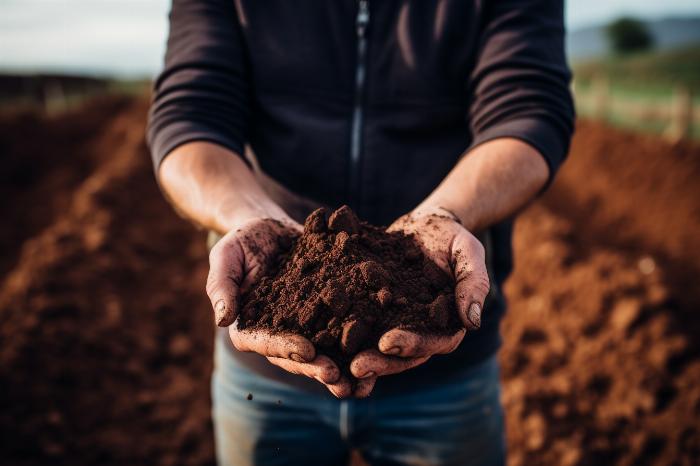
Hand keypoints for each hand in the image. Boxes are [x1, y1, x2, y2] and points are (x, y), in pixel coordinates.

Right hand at [206, 216, 353, 397]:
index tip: (306, 351)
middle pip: (296, 356)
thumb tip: (222, 320)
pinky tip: (377, 348)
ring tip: (359, 378)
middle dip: (316, 367)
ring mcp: (303, 328)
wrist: (271, 228)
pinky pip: (342, 329)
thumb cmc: (241, 242)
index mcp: (250, 328)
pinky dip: (358, 341)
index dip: (285, 348)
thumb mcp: (225, 257)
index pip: (264, 342)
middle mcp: (278, 334)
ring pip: (322, 351)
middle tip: (336, 376)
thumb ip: (222, 287)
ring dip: (340, 366)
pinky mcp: (326, 315)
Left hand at [349, 206, 489, 389]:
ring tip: (338, 359)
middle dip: (380, 361)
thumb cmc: (454, 239)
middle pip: (401, 354)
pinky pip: (358, 324)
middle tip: (357, 366)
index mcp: (446, 325)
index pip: (433, 343)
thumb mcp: (469, 254)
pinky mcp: (374, 310)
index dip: (411, 345)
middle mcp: (419, 330)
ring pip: (377, 346)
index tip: (388, 343)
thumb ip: (473, 284)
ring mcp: (394, 323)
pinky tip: (321, 334)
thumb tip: (473, 321)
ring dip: (359, 355)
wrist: (426, 225)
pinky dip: (342, 332)